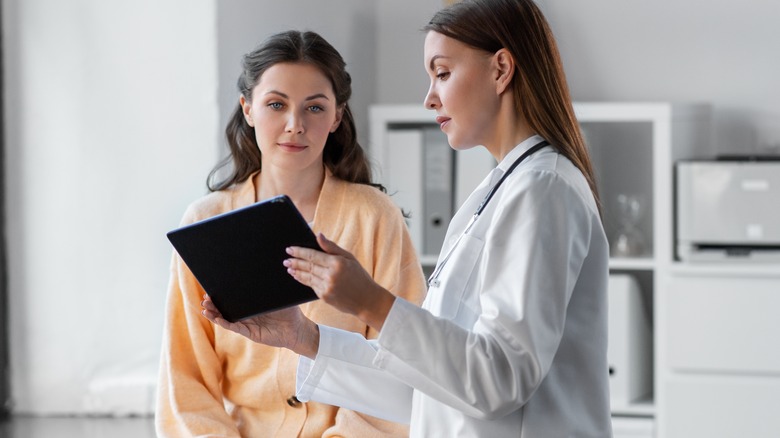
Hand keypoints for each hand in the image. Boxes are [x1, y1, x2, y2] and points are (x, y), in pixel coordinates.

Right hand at [201, 295, 319, 358]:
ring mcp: (248, 324)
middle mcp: (248, 315)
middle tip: (205, 297)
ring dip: (215, 314)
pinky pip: (235, 328)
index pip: (234, 299)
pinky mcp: (251, 333)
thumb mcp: (278, 296)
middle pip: (226, 309)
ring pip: (227, 319)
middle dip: (214, 304)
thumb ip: (270, 286)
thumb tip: (265, 270)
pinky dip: (224, 323)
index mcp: (253, 305)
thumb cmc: (290, 312)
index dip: (222, 295)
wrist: (297, 329)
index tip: (212, 288)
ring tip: (204, 308)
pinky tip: (216, 319)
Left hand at [284, 233, 395, 330]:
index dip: (299, 252)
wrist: (367, 300)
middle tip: (286, 259)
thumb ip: (331, 247)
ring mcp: (326, 287)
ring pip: (307, 277)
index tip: (290, 249)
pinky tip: (298, 276)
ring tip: (289, 267)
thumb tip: (318, 235)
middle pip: (308, 266)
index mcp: (337, 263)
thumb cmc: (359, 276)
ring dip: (296, 271)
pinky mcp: (324, 296)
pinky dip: (303, 280)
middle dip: (295, 261)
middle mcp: (330, 275)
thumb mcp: (349, 257)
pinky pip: (311, 286)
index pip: (313, 255)